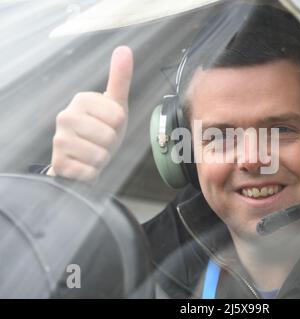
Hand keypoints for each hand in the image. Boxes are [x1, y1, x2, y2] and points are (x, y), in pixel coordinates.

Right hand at [47, 46, 133, 181]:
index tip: (108, 125)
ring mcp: (59, 140)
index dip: (118, 126)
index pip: (118, 116)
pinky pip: (90, 171)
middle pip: (110, 136)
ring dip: (102, 159)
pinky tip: (84, 165)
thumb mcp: (115, 105)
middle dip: (110, 144)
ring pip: (100, 155)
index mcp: (81, 100)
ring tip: (92, 153)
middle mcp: (65, 116)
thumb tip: (124, 49)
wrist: (82, 160)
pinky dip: (92, 172)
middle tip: (100, 142)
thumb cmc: (101, 130)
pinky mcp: (59, 163)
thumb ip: (120, 79)